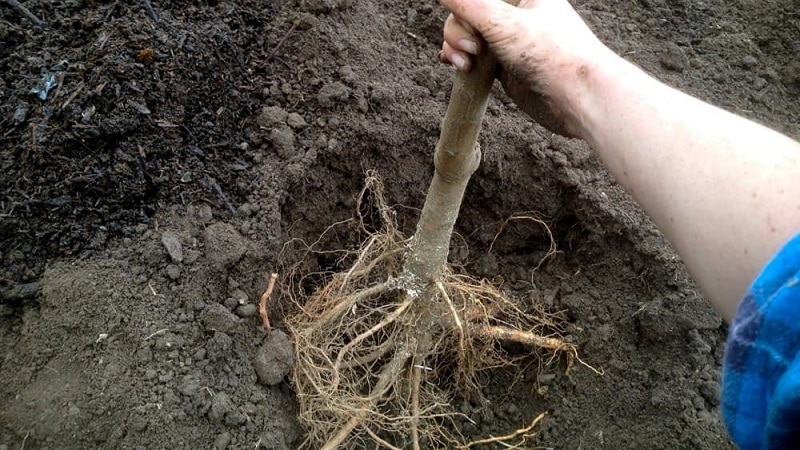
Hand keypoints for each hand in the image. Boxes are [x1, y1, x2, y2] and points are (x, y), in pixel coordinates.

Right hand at [440, 0, 612, 135]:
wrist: (577, 99)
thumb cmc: (552, 54)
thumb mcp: (502, 22)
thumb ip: (467, 3)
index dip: (465, 3)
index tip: (464, 18)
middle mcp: (516, 12)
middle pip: (468, 10)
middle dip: (459, 29)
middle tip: (472, 48)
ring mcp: (508, 39)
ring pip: (467, 33)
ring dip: (456, 46)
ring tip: (465, 63)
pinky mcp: (503, 64)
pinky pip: (473, 55)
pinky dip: (460, 59)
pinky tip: (457, 66)